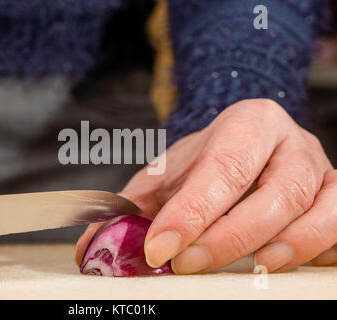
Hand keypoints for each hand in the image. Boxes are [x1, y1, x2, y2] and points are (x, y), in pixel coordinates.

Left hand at [76, 99, 335, 272]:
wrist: (250, 142)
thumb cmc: (209, 160)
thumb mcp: (168, 173)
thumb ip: (132, 206)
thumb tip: (89, 248)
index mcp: (248, 124)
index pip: (223, 167)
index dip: (192, 211)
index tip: (158, 247)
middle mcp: (290, 144)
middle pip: (275, 191)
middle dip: (230, 236)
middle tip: (189, 264)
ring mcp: (319, 171)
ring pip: (317, 209)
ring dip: (284, 247)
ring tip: (250, 269)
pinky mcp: (335, 196)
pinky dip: (317, 249)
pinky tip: (282, 262)